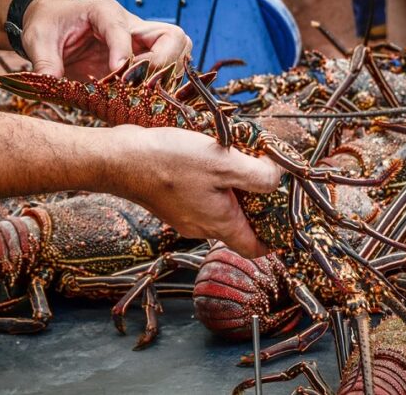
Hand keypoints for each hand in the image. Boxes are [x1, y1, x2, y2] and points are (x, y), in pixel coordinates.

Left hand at [21, 0, 191, 80]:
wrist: (52, 23)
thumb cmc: (48, 26)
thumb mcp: (38, 40)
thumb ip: (45, 61)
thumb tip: (49, 82)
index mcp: (105, 12)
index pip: (125, 31)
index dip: (124, 54)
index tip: (117, 74)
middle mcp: (131, 24)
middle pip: (171, 36)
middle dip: (163, 63)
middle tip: (141, 84)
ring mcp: (140, 42)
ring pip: (178, 51)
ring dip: (168, 75)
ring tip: (145, 93)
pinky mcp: (142, 58)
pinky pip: (168, 68)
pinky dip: (164, 84)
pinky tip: (145, 99)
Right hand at [101, 126, 282, 257]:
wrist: (120, 159)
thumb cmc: (169, 163)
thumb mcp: (225, 164)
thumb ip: (259, 176)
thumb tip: (277, 177)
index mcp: (220, 224)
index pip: (255, 248)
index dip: (274, 238)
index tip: (285, 220)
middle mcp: (202, 226)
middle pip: (239, 224)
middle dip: (256, 203)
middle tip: (265, 174)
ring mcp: (184, 214)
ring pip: (220, 207)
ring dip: (232, 187)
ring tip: (237, 158)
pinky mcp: (170, 198)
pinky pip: (200, 195)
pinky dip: (211, 179)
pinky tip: (209, 155)